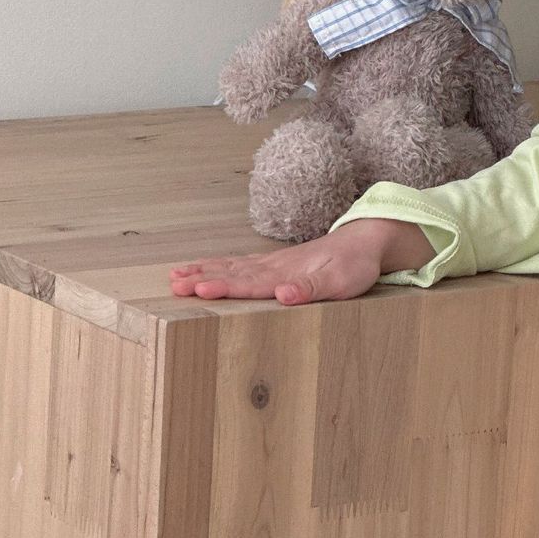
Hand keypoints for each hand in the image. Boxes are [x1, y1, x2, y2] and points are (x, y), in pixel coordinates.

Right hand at [169, 218, 433, 305]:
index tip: (198, 290)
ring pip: (231, 267)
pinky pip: (240, 264)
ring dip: (203, 272)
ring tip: (175, 277)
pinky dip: (218, 266)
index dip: (224, 288)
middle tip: (173, 286)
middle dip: (201, 280)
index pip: (249, 283)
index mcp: (287, 274)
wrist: (365, 241)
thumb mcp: (340, 282)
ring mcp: (273, 263)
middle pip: (232, 274)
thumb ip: (310, 288)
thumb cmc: (355, 266)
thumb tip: (283, 295)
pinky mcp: (276, 264)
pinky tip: (204, 269)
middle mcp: (274, 267)